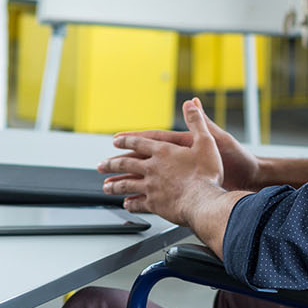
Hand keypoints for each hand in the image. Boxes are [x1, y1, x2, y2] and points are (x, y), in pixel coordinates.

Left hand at [98, 98, 232, 223]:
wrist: (203, 201)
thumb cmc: (206, 173)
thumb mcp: (206, 142)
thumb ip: (197, 122)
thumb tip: (191, 103)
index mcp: (163, 151)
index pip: (140, 142)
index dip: (127, 140)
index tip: (115, 141)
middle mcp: (152, 168)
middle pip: (126, 164)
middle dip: (112, 164)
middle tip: (101, 165)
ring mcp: (151, 187)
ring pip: (127, 184)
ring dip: (115, 185)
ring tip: (106, 187)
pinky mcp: (154, 204)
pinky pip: (138, 203)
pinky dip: (130, 203)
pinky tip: (126, 204)